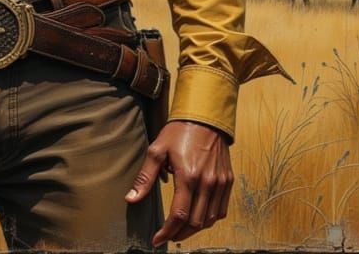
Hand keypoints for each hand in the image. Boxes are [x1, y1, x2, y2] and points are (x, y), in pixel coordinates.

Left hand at [125, 120, 233, 245]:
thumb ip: (145, 178)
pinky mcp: (227, 181)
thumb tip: (131, 199)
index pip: (179, 215)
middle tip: (167, 235)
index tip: (157, 240)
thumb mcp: (157, 151)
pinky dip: (209, 219)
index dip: (167, 232)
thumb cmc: (178, 132)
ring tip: (180, 228)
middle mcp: (207, 182)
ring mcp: (219, 183)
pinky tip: (198, 216)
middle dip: (179, 234)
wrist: (204, 117)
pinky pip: (221, 210)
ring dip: (194, 229)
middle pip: (195, 223)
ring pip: (209, 220)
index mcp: (188, 176)